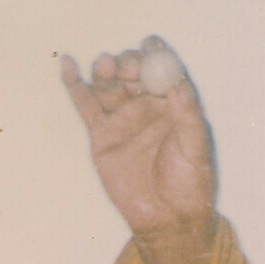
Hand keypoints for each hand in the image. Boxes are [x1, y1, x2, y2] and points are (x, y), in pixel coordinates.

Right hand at [63, 36, 218, 263]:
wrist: (168, 219)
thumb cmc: (191, 184)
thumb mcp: (196, 146)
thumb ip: (188, 112)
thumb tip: (177, 78)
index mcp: (177, 106)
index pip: (165, 72)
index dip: (158, 56)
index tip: (151, 43)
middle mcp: (150, 107)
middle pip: (134, 73)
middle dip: (130, 64)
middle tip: (127, 67)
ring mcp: (124, 118)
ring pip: (109, 84)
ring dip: (106, 70)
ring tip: (107, 67)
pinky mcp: (102, 134)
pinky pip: (85, 104)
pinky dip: (75, 83)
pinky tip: (68, 64)